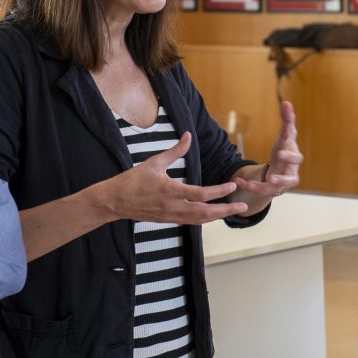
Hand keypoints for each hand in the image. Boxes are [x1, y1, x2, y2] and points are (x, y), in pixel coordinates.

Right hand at [95, 132, 247, 224]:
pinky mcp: (167, 220)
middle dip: (226, 210)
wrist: (115, 201)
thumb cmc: (133, 180)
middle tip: (243, 207)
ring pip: (200, 220)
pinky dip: (205, 218)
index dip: (220, 191)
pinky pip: (191, 222)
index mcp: (170, 190)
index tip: (233, 185)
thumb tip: (188, 135)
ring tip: (232, 212)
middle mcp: (173, 206)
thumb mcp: (154, 162)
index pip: (201, 193)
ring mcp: (170, 216)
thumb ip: (175, 150)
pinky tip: (213, 214)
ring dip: (218, 216)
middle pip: (206, 212)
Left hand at [233, 100, 302, 199]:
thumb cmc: (284, 151)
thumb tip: (287, 102)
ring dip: (271, 182)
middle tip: (279, 159)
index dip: (289, 148)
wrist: (282, 172)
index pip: (293, 148)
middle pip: (293, 169)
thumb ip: (286, 120)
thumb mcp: (284, 136)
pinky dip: (251, 186)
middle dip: (287, 163)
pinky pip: (263, 189)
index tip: (281, 147)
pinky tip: (238, 181)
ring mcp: (285, 180)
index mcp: (293, 152)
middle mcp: (292, 168)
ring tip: (259, 181)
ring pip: (280, 184)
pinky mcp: (275, 189)